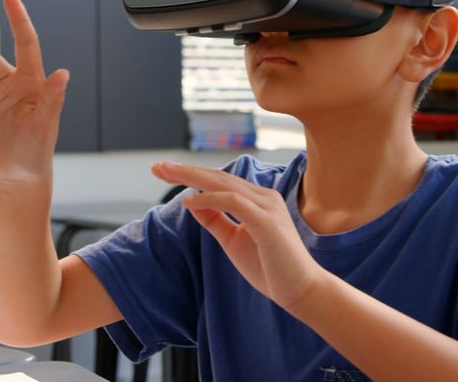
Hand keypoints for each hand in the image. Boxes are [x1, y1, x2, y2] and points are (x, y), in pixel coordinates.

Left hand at [151, 161, 327, 311]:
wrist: (300, 290)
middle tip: (157, 166)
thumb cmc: (270, 268)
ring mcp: (267, 206)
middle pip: (218, 176)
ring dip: (193, 177)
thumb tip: (191, 202)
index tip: (164, 171)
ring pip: (224, 183)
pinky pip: (234, 202)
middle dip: (185, 170)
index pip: (219, 181)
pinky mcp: (267, 221)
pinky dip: (210, 199)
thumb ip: (215, 220)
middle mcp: (263, 197)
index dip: (191, 174)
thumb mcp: (232, 241)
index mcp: (257, 200)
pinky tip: (189, 200)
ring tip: (167, 173)